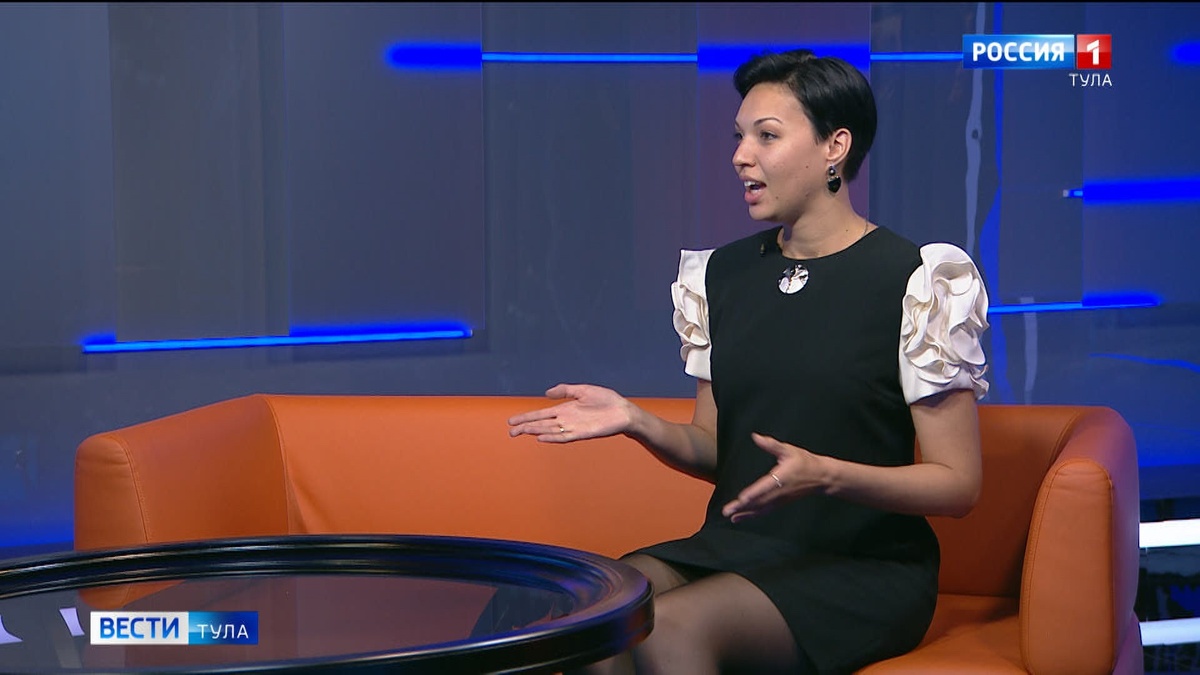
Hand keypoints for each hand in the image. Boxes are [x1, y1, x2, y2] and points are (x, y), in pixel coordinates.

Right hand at [507, 383, 633, 442]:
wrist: (622, 411)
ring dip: (535, 431)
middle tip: (510, 431)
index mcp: (565, 409)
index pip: (541, 414)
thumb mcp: (583, 390)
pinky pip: (563, 437)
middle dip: (525, 427)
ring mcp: (573, 427)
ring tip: (521, 432)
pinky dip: (552, 437)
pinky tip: (541, 437)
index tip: (512, 421)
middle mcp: (566, 420)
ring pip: (549, 431)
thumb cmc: (605, 400)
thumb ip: (564, 390)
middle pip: (541, 424)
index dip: (526, 417)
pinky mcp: (582, 433)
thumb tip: (546, 393)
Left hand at [721, 433, 825, 522]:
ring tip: (731, 517)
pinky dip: (752, 515)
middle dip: (743, 507)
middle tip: (727, 511)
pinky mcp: (780, 503)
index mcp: (781, 478)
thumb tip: (755, 437)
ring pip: (761, 509)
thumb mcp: (789, 450)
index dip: (754, 493)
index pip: (765, 487)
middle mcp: (779, 492)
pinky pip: (764, 511)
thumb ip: (771, 445)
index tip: (742, 499)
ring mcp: (780, 500)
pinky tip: (741, 518)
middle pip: (759, 501)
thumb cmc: (804, 462)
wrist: (821, 477)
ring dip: (746, 514)